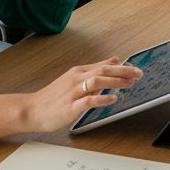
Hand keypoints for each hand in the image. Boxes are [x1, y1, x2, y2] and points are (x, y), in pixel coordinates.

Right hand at [23, 57, 141, 131]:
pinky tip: (113, 99)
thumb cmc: (52, 97)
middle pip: (103, 70)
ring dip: (115, 81)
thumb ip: (94, 70)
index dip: (122, 66)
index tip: (136, 68)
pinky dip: (102, 98)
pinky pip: (88, 100)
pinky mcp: (70, 107)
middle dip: (123, 71)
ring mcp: (73, 92)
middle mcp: (76, 79)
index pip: (103, 65)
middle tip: (139, 73)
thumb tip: (113, 60)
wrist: (30, 110)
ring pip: (97, 81)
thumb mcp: (74, 79)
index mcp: (78, 72)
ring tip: (129, 84)